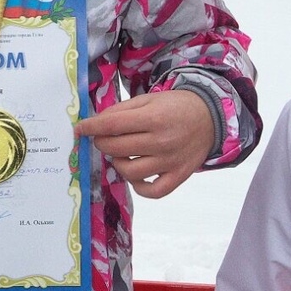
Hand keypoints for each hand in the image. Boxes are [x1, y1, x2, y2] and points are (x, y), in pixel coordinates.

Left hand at [76, 91, 214, 198]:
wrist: (211, 117)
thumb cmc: (176, 106)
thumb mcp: (148, 99)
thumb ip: (122, 110)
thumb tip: (97, 123)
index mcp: (153, 118)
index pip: (112, 125)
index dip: (91, 127)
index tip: (79, 128)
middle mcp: (161, 142)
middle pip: (117, 148)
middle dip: (102, 142)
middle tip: (102, 138)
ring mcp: (170, 162)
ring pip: (130, 171)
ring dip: (117, 162)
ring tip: (120, 153)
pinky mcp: (178, 176)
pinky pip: (153, 191)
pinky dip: (139, 186)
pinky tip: (135, 175)